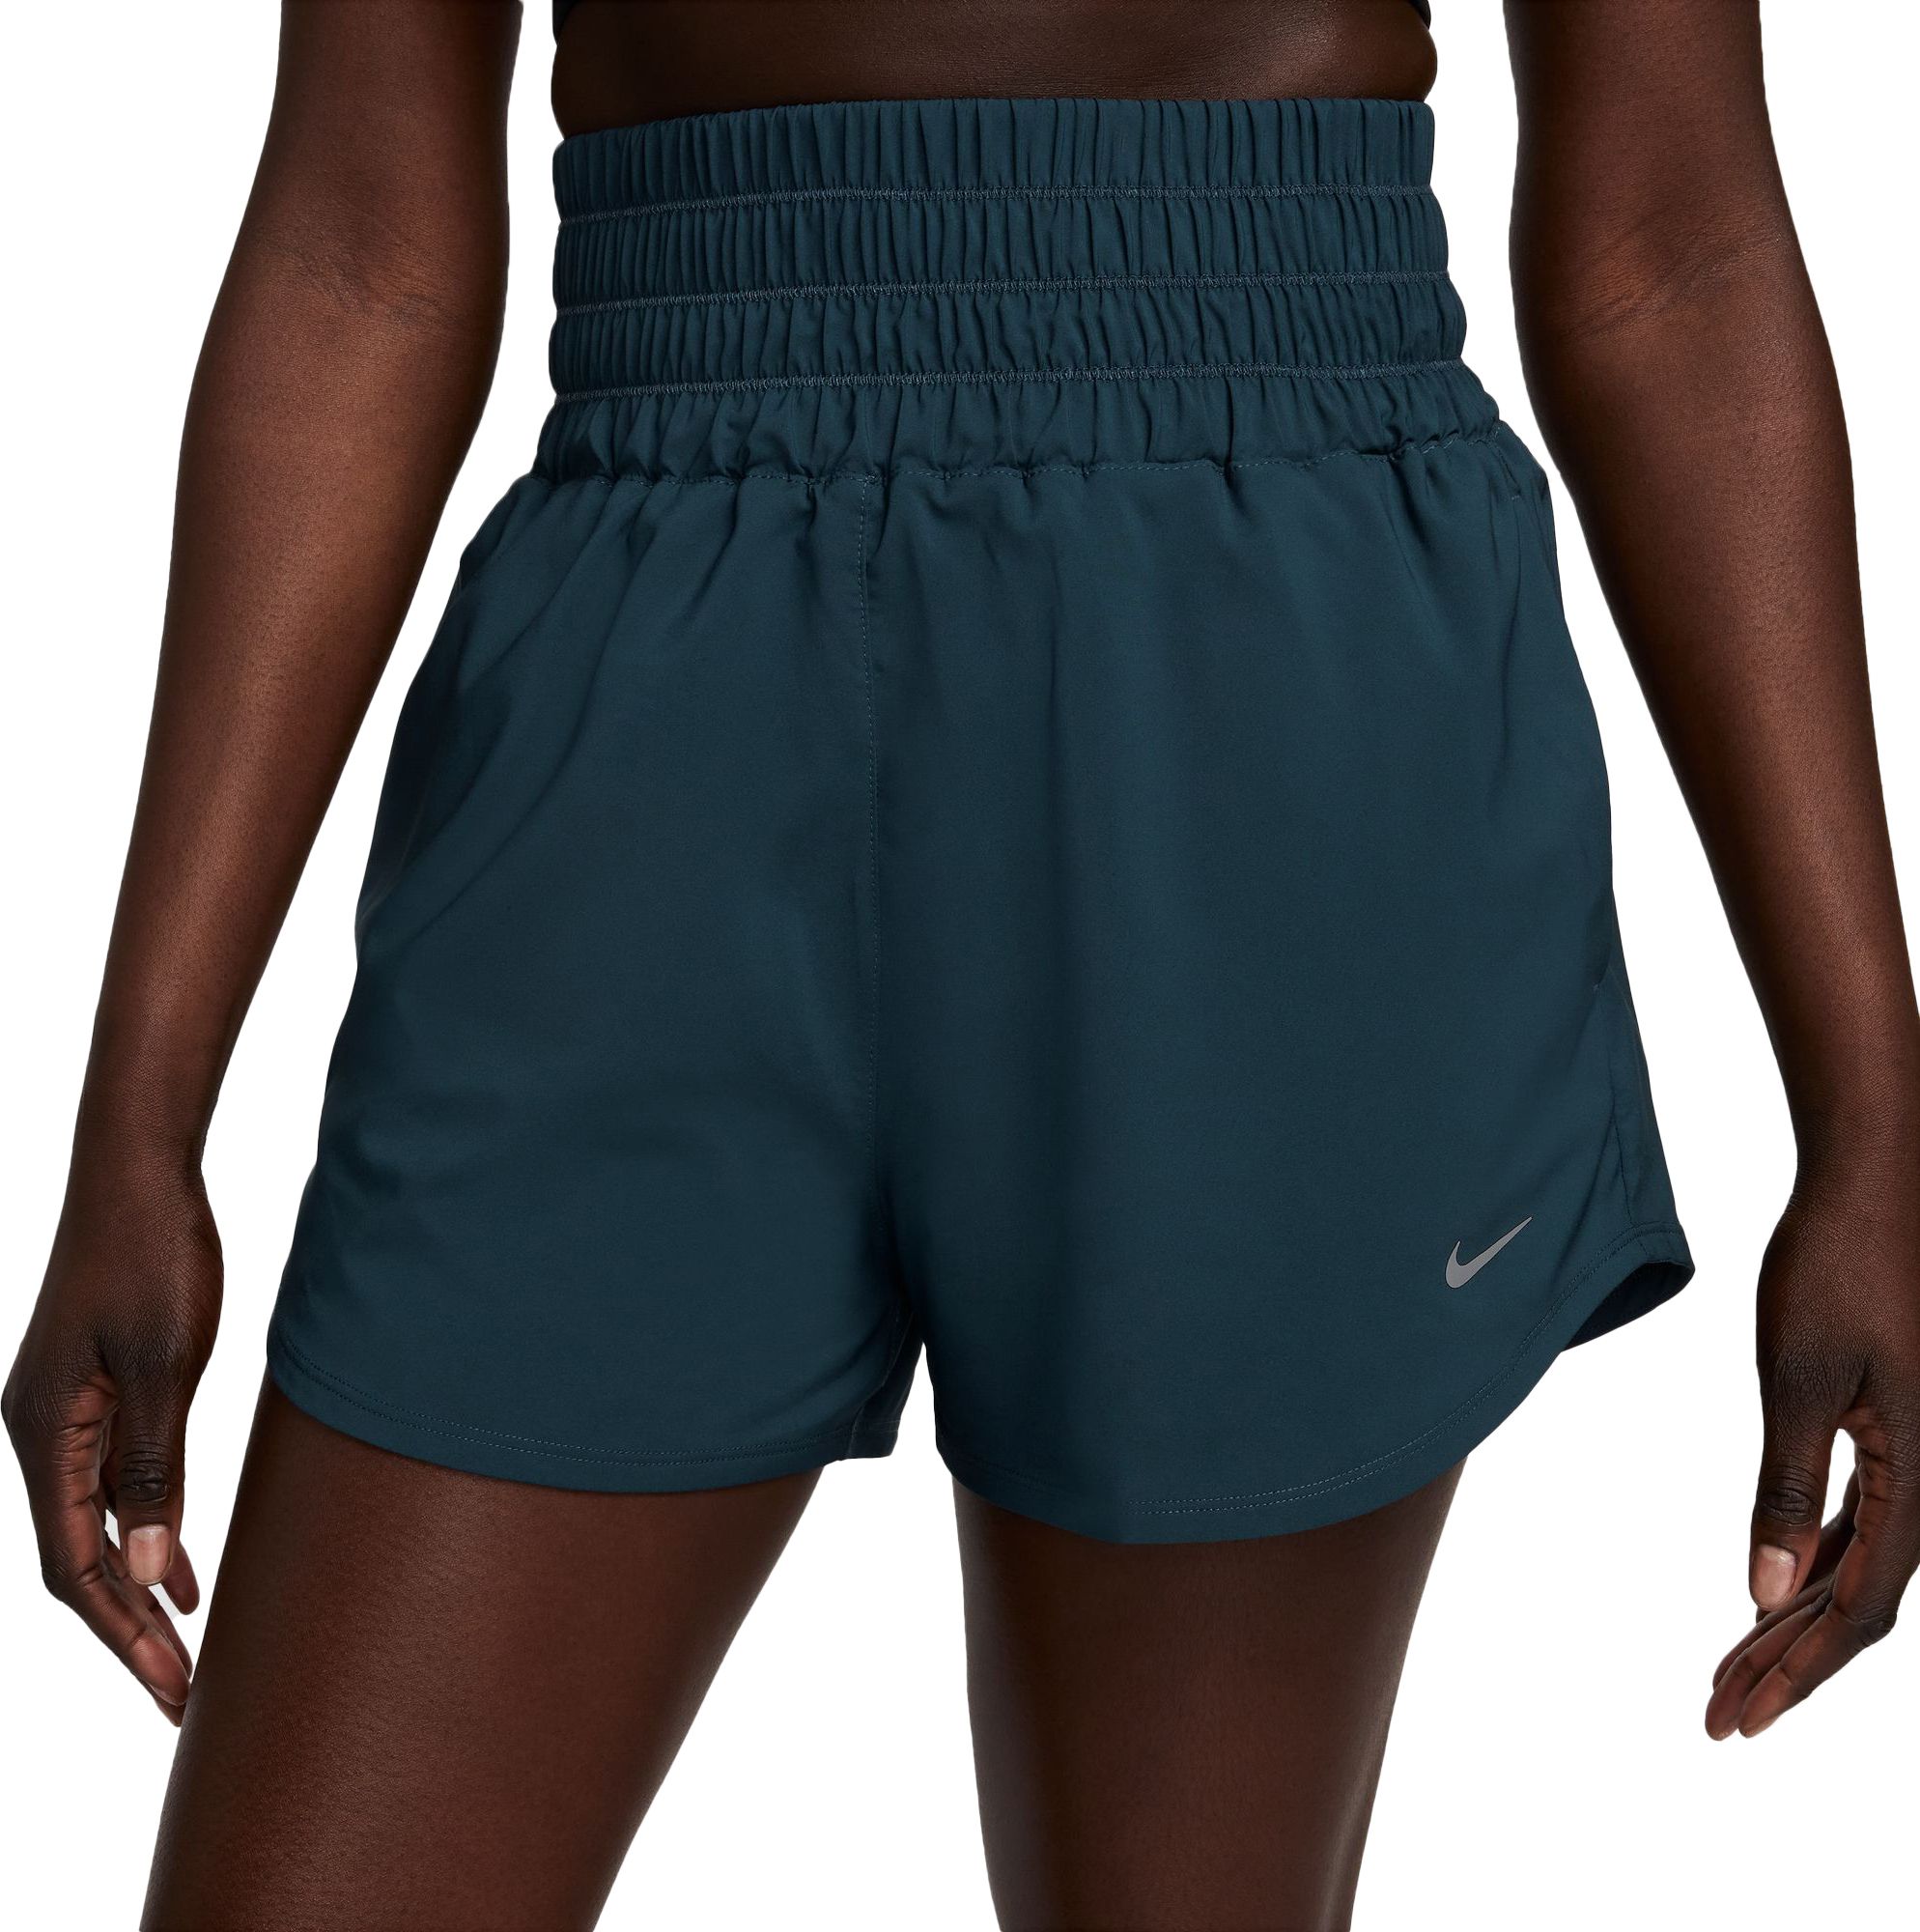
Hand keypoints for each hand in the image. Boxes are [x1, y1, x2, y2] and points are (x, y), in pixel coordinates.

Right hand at [4, 1143, 221, 1723]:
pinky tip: (183, 1569)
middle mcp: (38, 1434)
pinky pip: (112, 1487)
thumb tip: (149, 1578)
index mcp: (40, 1435)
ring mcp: (62, 1414)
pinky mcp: (94, 1393)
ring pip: (95, 1529)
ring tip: (186, 1653)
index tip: (171, 1690)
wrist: (140, 1172)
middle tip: (184, 1697)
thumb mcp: (163, 1367)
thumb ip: (152, 1470)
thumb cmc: (153, 1257)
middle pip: (78, 1561)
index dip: (121, 1635)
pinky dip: (145, 1535)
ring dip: (138, 1591)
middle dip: (128, 1634)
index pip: (74, 1567)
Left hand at [1706, 1152, 1919, 1737]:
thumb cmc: (1835, 1270)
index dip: (1797, 1671)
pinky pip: (1857, 1526)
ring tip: (1731, 1673)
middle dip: (1787, 1666)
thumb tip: (1764, 1593)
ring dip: (1794, 1624)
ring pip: (1856, 1569)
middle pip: (1857, 1604)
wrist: (1871, 1187)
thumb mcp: (1798, 1382)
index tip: (1740, 1716)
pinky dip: (1810, 1566)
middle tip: (1719, 1717)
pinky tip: (1772, 1594)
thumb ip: (1786, 1490)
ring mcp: (1915, 1459)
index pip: (1858, 1608)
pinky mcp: (1890, 1433)